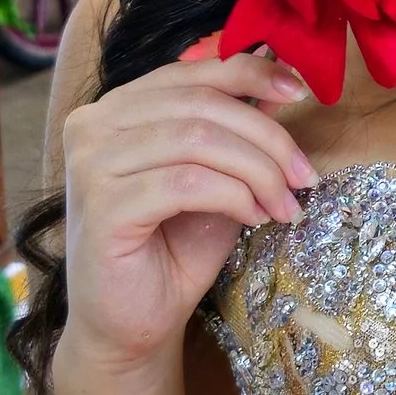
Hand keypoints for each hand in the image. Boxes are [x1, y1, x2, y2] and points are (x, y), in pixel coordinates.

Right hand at [58, 49, 313, 375]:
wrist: (133, 323)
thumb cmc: (172, 249)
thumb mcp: (217, 176)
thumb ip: (235, 128)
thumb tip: (279, 76)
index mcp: (116, 108)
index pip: (190, 71)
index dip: (250, 74)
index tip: (298, 88)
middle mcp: (93, 125)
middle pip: (200, 105)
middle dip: (266, 138)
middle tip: (304, 176)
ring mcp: (91, 164)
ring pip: (196, 141)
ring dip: (257, 172)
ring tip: (285, 205)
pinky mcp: (102, 207)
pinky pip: (185, 184)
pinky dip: (233, 196)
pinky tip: (255, 218)